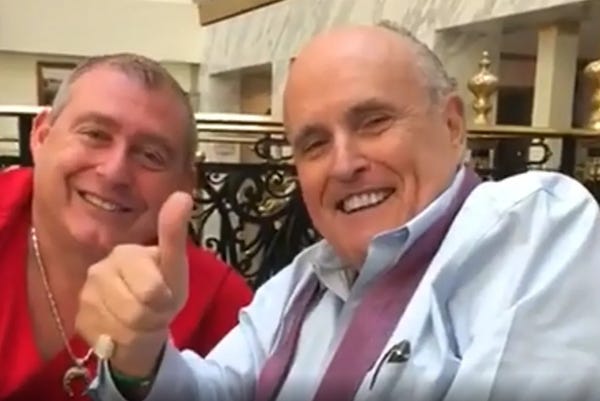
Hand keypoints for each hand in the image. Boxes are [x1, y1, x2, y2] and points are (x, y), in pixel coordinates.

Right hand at [75, 191, 192, 376]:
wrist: (142, 322)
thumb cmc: (162, 290)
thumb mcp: (175, 267)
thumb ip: (174, 235)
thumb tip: (182, 196)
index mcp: (126, 253)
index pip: (151, 289)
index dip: (164, 299)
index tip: (165, 294)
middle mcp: (99, 270)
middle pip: (136, 311)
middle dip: (152, 316)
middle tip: (154, 309)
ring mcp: (85, 296)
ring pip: (121, 329)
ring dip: (139, 331)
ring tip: (140, 320)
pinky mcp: (78, 321)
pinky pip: (107, 341)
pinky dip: (122, 341)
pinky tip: (122, 329)